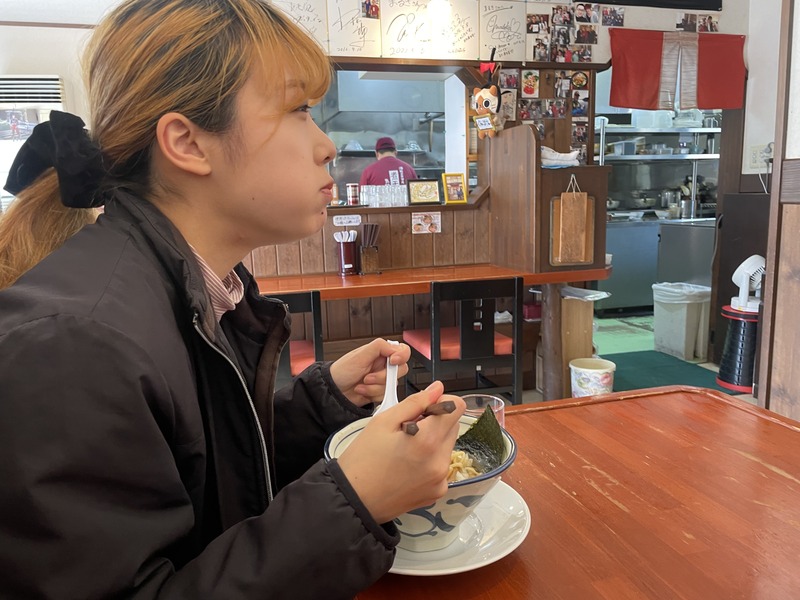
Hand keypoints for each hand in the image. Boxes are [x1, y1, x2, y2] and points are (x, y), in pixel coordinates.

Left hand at [329, 338, 409, 407]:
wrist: (334, 390)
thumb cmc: (342, 371)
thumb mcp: (359, 355)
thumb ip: (379, 346)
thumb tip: (395, 347)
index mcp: (381, 353)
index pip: (403, 351)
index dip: (401, 356)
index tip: (392, 361)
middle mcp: (384, 365)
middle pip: (400, 370)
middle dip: (383, 376)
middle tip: (368, 377)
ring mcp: (383, 379)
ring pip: (393, 385)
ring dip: (375, 387)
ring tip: (362, 384)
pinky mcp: (380, 391)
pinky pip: (386, 395)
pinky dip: (373, 394)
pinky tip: (362, 390)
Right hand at [336, 381, 464, 523]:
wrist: (353, 500)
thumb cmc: (362, 460)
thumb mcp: (383, 421)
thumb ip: (415, 402)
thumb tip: (437, 389)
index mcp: (427, 441)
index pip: (457, 407)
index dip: (440, 402)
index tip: (423, 408)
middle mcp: (440, 462)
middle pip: (453, 426)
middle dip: (435, 422)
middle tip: (407, 428)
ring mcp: (441, 480)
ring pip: (447, 446)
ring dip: (433, 441)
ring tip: (405, 448)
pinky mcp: (437, 492)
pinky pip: (441, 465)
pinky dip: (430, 460)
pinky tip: (407, 465)